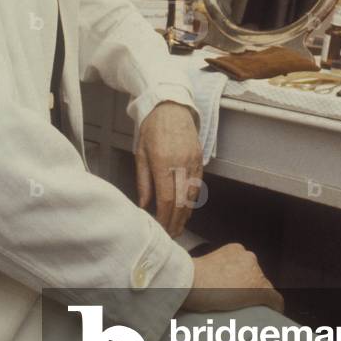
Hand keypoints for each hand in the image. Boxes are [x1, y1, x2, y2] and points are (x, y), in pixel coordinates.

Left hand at [135, 101, 202, 237]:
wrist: (170, 106)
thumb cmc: (152, 127)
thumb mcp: (141, 153)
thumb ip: (143, 181)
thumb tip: (144, 204)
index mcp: (164, 162)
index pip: (166, 199)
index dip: (164, 218)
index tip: (159, 228)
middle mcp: (181, 163)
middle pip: (182, 202)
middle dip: (176, 222)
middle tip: (170, 234)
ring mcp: (193, 161)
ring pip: (193, 195)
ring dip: (186, 214)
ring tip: (178, 226)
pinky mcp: (200, 159)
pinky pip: (199, 184)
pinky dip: (193, 200)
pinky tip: (186, 208)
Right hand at [183, 243, 283, 313]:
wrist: (190, 282)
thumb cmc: (190, 278)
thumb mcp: (204, 267)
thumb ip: (213, 271)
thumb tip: (210, 284)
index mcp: (235, 250)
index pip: (246, 268)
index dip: (242, 282)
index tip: (236, 292)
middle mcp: (248, 257)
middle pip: (256, 277)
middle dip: (249, 289)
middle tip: (238, 303)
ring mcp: (255, 273)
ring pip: (263, 288)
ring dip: (257, 299)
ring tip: (248, 312)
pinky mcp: (259, 289)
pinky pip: (274, 299)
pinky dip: (274, 307)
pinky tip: (272, 315)